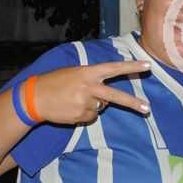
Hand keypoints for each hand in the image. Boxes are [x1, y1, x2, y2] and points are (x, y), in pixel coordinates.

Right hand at [33, 61, 150, 124]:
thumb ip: (93, 80)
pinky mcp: (80, 116)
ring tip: (75, 99)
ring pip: (101, 107)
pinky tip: (72, 108)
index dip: (131, 67)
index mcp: (87, 73)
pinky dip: (85, 114)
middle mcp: (88, 87)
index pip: (114, 68)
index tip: (148, 66)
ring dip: (93, 105)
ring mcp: (84, 103)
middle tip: (147, 108)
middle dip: (133, 103)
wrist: (34, 98)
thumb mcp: (74, 73)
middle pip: (115, 96)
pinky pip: (91, 116)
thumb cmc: (56, 82)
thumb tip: (107, 99)